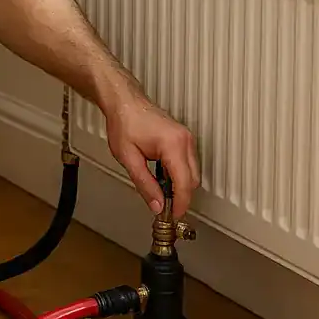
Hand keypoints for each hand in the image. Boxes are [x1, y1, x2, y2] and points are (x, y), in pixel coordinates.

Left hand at [105, 94, 200, 219]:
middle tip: (164, 207)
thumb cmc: (124, 122)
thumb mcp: (129, 158)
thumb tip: (157, 205)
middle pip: (193, 180)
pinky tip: (163, 178)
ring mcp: (186, 138)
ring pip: (193, 172)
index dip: (181, 204)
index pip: (184, 183)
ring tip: (160, 192)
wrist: (125, 102)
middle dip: (181, 196)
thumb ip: (145, 185)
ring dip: (180, 185)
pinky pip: (188, 163)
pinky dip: (179, 174)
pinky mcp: (183, 138)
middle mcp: (184, 140)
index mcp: (172, 144)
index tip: (174, 215)